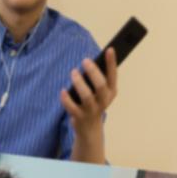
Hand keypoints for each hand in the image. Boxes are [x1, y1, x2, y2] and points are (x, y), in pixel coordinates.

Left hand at [59, 44, 120, 160]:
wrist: (89, 128)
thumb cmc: (94, 102)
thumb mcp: (100, 91)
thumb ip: (97, 78)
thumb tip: (89, 61)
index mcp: (111, 92)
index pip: (113, 76)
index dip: (111, 63)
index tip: (109, 49)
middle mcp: (104, 101)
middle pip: (100, 85)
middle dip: (93, 72)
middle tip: (85, 60)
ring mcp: (92, 110)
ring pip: (86, 96)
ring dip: (79, 83)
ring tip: (74, 72)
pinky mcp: (79, 116)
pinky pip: (71, 107)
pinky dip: (66, 98)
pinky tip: (62, 90)